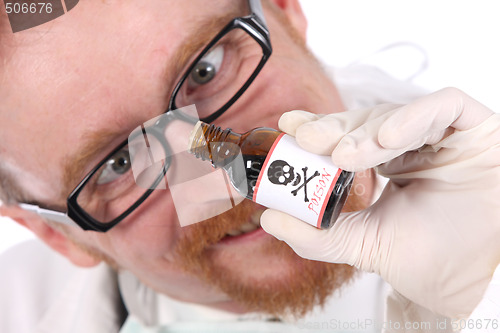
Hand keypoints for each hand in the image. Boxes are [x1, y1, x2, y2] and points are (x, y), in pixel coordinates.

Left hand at [261, 88, 499, 318]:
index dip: (319, 127)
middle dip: (336, 127)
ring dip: (367, 131)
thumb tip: (269, 219)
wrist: (472, 282)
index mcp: (386, 164)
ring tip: (345, 154)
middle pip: (367, 121)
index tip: (289, 126)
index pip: (348, 135)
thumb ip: (317, 235)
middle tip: (309, 137)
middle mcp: (411, 144)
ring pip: (398, 114)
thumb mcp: (362, 244)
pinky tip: (388, 139)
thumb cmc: (424, 259)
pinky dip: (414, 117)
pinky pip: (445, 106)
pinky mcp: (476, 128)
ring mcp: (443, 135)